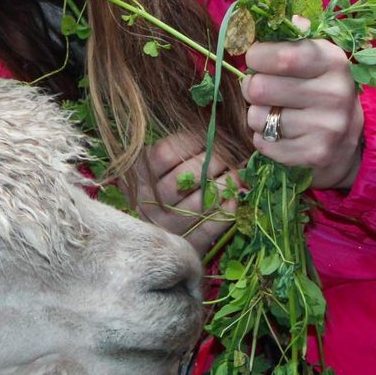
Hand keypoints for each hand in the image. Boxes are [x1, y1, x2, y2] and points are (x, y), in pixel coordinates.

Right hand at [136, 130, 236, 257]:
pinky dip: (225, 212)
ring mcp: (167, 225)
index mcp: (140, 177)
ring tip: (235, 175)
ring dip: (224, 186)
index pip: (165, 154)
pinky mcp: (186, 244)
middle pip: (184, 177)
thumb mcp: (155, 167)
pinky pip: (210, 228)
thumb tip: (213, 129)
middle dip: (213, 162)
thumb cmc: (159, 189)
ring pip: (200, 203)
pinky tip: (233, 200)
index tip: (208, 136)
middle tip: (227, 156)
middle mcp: (149, 202)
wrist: (151, 237)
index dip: (191, 142)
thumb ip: (175, 150)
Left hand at [242, 36, 363, 189]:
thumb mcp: (316, 57)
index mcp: (333, 61)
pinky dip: (263, 139)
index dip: (256, 56)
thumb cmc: (320, 89)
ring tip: (276, 113)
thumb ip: (296, 36)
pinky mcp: (315, 154)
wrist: (349, 141)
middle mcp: (335, 93)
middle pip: (259, 88)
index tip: (257, 59)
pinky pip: (262, 143)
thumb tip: (288, 19)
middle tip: (263, 90)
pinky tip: (282, 134)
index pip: (281, 56)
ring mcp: (327, 127)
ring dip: (258, 115)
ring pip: (257, 117)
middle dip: (251, 87)